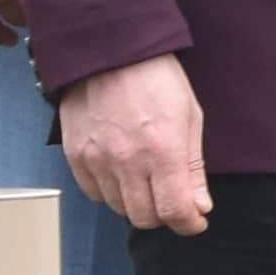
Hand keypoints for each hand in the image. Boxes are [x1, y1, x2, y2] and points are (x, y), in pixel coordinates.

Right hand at [59, 55, 210, 233]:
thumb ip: (193, 167)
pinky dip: (110, 193)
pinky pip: (93, 193)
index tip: (196, 221)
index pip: (173, 211)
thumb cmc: (156, 78)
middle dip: (164, 216)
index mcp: (162, 151)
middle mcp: (127, 162)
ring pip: (118, 208)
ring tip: (147, 182)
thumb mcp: (190, 117)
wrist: (110, 51)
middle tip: (173, 201)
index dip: (189, 224)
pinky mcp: (75, 156)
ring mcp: (97, 160)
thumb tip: (199, 206)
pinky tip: (122, 174)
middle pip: (144, 217)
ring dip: (137, 204)